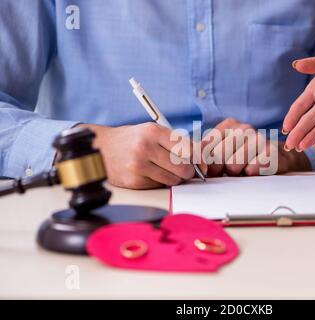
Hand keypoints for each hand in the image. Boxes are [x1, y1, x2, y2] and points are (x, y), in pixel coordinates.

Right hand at [79, 123, 206, 188]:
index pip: (187, 148)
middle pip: (183, 167)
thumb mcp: (152, 131)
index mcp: (153, 131)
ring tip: (165, 169)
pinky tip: (151, 173)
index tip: (202, 163)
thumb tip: (202, 156)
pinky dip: (160, 182)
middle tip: (185, 169)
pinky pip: (159, 186)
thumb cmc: (131, 139)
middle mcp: (145, 147)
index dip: (199, 158)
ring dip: (174, 178)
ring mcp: (138, 165)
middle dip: (188, 171)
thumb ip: (176, 142)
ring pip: (173, 179)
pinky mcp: (134, 181)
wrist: (100, 149)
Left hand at [201, 118, 309, 176]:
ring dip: (237, 173)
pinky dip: (251, 174)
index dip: (207, 163)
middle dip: (221, 169)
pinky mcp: (271, 152)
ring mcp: (259, 139)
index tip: (213, 168)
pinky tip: (256, 168)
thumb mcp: (223, 151)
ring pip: (233, 166)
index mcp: (229, 125)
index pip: (205, 147)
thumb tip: (192, 162)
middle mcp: (244, 128)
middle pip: (218, 157)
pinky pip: (251, 170)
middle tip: (230, 170)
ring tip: (244, 168)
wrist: (276, 157)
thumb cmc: (245, 157)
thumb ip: (206, 153)